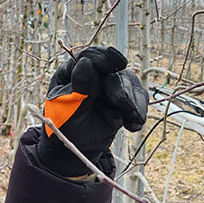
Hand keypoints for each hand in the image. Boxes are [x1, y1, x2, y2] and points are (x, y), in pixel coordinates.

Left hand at [37, 46, 147, 176]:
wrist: (76, 145)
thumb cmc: (64, 125)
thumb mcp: (64, 109)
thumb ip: (77, 88)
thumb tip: (86, 63)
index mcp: (73, 71)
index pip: (90, 56)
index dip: (104, 57)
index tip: (118, 63)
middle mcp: (94, 74)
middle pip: (114, 71)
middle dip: (122, 88)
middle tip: (124, 104)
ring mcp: (110, 85)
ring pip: (130, 83)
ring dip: (134, 100)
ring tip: (133, 118)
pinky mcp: (124, 99)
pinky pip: (138, 98)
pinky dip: (139, 110)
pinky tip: (133, 125)